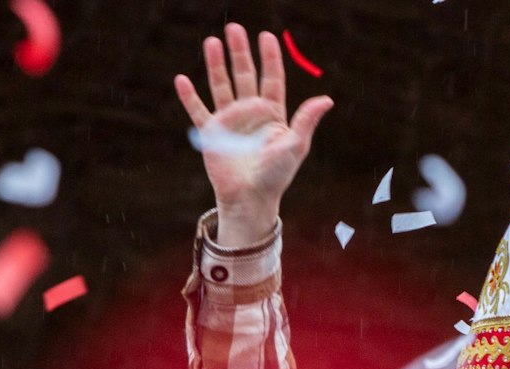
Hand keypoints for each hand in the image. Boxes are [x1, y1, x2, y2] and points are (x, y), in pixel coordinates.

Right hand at [173, 23, 333, 246]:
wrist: (250, 199)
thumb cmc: (276, 176)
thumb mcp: (295, 146)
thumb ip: (306, 121)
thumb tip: (326, 99)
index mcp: (272, 115)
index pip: (271, 79)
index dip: (270, 58)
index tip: (266, 36)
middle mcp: (250, 114)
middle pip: (244, 76)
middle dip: (240, 52)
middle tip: (234, 28)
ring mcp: (230, 122)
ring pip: (221, 86)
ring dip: (216, 65)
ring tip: (211, 41)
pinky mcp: (212, 135)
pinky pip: (199, 112)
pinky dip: (190, 97)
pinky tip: (182, 79)